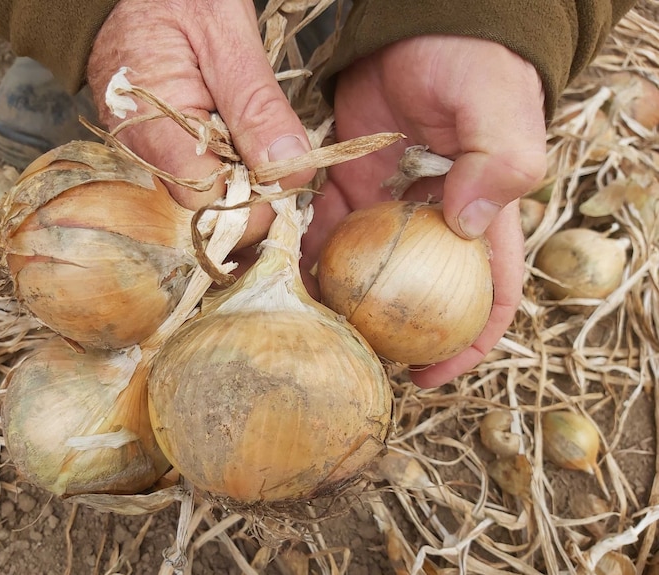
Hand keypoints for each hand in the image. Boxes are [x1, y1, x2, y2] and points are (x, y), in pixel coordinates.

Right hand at [87, 0, 315, 245]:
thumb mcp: (227, 37)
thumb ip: (256, 106)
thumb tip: (291, 169)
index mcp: (155, 129)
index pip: (209, 204)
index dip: (255, 198)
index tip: (287, 171)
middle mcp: (140, 151)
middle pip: (207, 204)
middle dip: (251, 185)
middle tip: (278, 144)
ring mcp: (142, 150)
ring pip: (203, 190)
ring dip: (240, 170)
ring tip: (252, 127)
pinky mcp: (151, 143)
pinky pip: (194, 169)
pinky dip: (225, 156)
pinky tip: (234, 128)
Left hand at [303, 36, 547, 387]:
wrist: (416, 22)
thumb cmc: (473, 61)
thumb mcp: (499, 109)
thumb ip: (498, 163)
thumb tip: (469, 224)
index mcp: (483, 216)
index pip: (487, 298)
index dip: (465, 345)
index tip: (428, 379)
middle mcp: (433, 220)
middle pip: (414, 296)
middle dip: (388, 333)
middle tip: (350, 359)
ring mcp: (388, 203)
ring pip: (362, 268)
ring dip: (338, 298)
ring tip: (305, 323)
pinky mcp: (349, 181)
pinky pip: (325, 226)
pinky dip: (307, 249)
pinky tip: (284, 267)